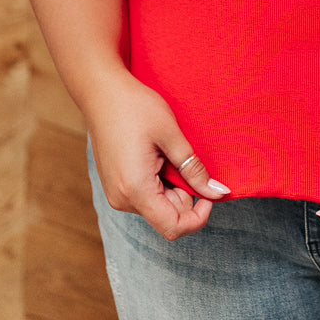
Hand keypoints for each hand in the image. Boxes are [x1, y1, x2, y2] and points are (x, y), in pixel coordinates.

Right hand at [84, 69, 228, 240]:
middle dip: (185, 193)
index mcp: (136, 190)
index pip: (174, 228)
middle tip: (182, 157)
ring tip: (164, 152)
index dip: (198, 217)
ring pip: (158, 205)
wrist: (101, 92)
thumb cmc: (135, 107)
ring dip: (171, 186)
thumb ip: (194, 169)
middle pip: (167, 216)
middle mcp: (122, 199)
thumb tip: (218, 193)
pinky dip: (159, 182)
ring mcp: (116, 194)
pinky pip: (145, 195)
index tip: (210, 193)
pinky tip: (154, 155)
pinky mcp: (115, 186)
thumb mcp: (171, 135)